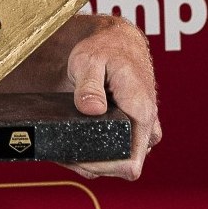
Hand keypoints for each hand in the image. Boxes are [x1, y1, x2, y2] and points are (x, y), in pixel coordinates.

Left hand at [64, 14, 161, 179]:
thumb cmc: (105, 48)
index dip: (103, 167)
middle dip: (92, 164)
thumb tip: (91, 110)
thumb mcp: (89, 60)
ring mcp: (141, 130)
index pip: (129, 163)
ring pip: (119, 161)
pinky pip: (118, 151)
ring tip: (63, 147)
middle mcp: (146, 126)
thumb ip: (90, 85)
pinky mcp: (132, 129)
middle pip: (121, 166)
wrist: (119, 41)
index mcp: (141, 112)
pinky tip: (74, 144)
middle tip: (60, 153)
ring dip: (93, 159)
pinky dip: (97, 151)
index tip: (76, 158)